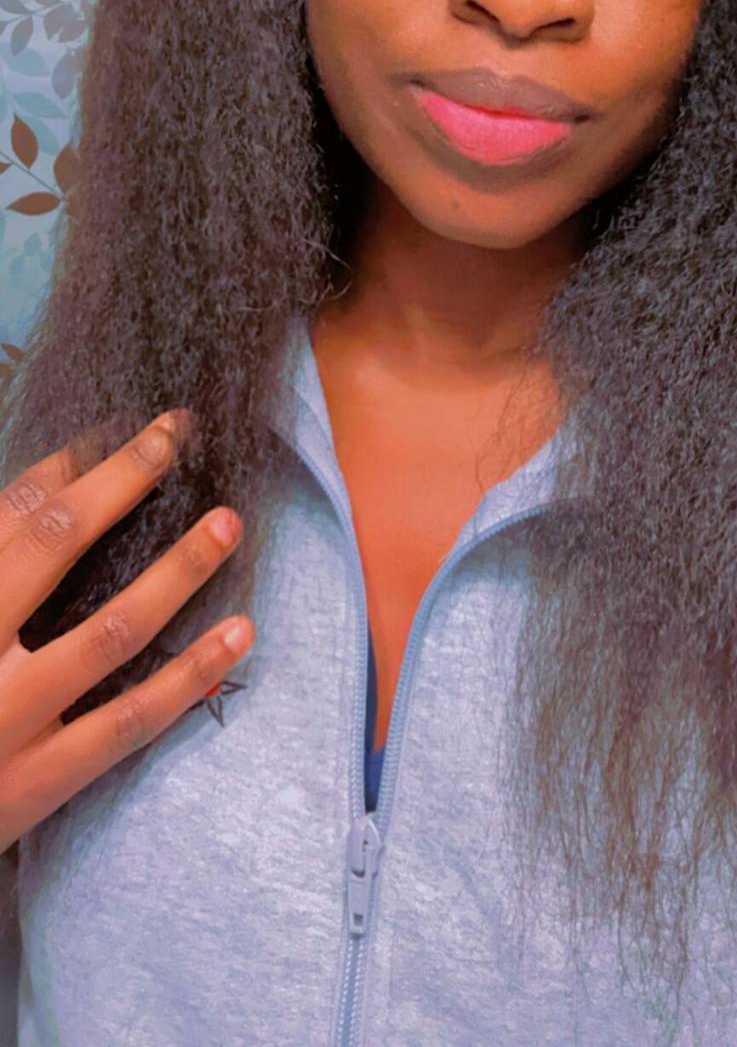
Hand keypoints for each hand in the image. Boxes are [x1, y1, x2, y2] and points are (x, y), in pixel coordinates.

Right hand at [0, 409, 251, 854]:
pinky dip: (190, 675)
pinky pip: (129, 721)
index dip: (67, 463)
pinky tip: (240, 632)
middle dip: (121, 479)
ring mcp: (8, 718)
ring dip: (178, 569)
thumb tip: (43, 509)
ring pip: (111, 631)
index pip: (11, 513)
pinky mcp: (39, 780)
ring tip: (228, 523)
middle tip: (177, 432)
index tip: (115, 429)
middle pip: (54, 544)